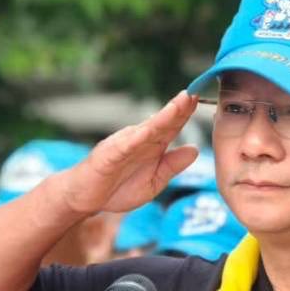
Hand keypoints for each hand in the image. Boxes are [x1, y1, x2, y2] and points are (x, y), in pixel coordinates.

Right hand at [63, 91, 200, 214]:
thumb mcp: (154, 181)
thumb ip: (172, 166)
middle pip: (164, 121)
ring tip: (181, 101)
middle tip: (197, 92)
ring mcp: (125, 144)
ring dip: (166, 114)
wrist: (86, 198)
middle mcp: (140, 139)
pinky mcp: (111, 153)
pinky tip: (152, 128)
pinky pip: (127, 144)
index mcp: (152, 146)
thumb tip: (195, 149)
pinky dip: (139, 135)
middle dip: (181, 106)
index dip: (187, 114)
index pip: (173, 126)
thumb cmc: (117, 188)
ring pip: (149, 127)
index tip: (203, 99)